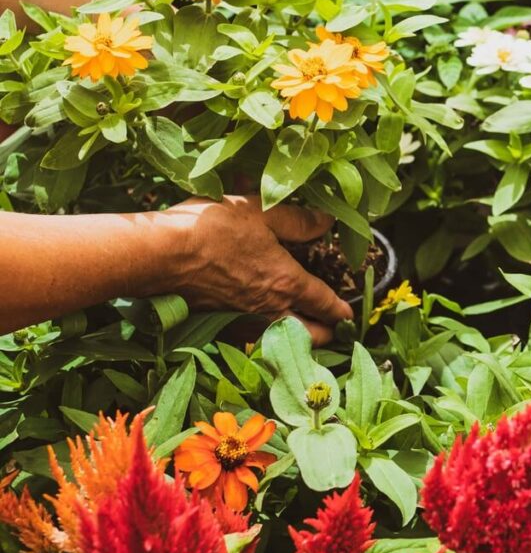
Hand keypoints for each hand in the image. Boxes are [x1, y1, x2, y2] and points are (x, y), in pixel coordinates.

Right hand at [157, 196, 352, 345]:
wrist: (158, 255)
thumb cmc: (211, 229)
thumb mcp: (261, 212)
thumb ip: (298, 220)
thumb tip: (326, 222)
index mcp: (287, 284)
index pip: (325, 304)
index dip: (341, 311)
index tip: (350, 316)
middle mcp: (270, 310)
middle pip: (310, 337)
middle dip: (325, 334)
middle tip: (332, 327)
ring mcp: (243, 321)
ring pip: (281, 340)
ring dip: (296, 337)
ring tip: (300, 325)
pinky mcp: (219, 325)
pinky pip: (253, 337)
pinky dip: (264, 335)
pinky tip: (260, 321)